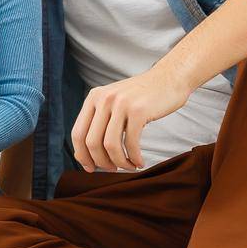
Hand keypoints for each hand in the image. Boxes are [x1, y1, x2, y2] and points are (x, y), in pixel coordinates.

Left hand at [71, 67, 190, 171]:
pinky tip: (139, 162)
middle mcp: (104, 98)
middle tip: (113, 169)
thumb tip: (81, 156)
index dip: (82, 155)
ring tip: (128, 166)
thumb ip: (98, 123)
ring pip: (110, 145)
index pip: (77, 133)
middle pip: (91, 142)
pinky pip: (131, 143)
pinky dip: (134, 158)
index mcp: (94, 97)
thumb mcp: (114, 103)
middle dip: (101, 162)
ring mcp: (121, 103)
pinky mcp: (138, 110)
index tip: (90, 168)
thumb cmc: (141, 97)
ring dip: (119, 163)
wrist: (169, 78)